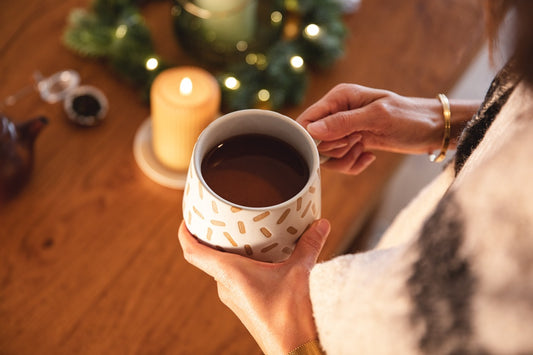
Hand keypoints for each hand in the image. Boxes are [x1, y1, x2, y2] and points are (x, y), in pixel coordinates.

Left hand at [178, 219, 330, 354]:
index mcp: (229, 273)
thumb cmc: (289, 316)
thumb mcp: (300, 272)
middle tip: (221, 218)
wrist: (295, 350)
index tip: (187, 220)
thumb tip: (321, 223)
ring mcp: (234, 298)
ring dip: (229, 252)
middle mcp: (226, 286)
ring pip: (223, 269)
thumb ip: (309, 245)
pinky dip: (241, 265)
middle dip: (212, 238)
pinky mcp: (245, 305)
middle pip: (209, 258)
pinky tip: (258, 258)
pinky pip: (235, 279)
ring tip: (242, 233)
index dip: (185, 234)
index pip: (193, 252)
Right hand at [297, 84, 451, 173]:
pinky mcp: (352, 143)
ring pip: (327, 154)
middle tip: (357, 142)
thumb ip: (343, 123)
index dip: (314, 138)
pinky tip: (368, 157)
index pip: (308, 119)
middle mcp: (338, 111)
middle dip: (335, 150)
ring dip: (345, 159)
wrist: (432, 130)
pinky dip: (352, 164)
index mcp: (339, 97)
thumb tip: (312, 129)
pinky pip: (340, 161)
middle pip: (315, 140)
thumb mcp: (377, 118)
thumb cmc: (410, 118)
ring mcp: (344, 129)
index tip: (337, 144)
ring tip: (364, 150)